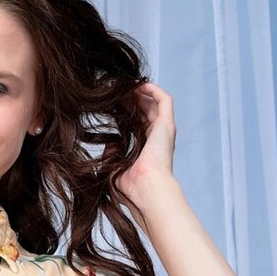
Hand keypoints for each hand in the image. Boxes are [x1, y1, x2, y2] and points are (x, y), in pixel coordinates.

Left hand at [105, 81, 176, 231]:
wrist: (146, 189)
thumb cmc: (132, 188)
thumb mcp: (116, 170)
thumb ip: (112, 156)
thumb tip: (108, 146)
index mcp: (148, 149)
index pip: (139, 124)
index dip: (127, 112)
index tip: (113, 105)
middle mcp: (158, 138)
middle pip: (146, 111)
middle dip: (132, 100)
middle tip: (116, 92)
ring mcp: (164, 130)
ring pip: (155, 103)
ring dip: (141, 93)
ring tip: (126, 86)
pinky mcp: (168, 125)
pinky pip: (164, 100)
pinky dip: (153, 90)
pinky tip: (139, 85)